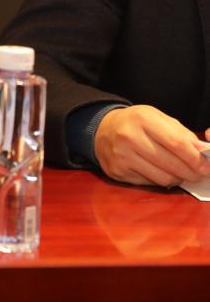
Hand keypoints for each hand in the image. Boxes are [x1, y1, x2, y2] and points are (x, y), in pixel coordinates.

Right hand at [93, 105, 209, 186]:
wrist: (102, 129)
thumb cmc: (136, 123)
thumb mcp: (157, 118)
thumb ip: (181, 134)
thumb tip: (203, 152)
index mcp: (142, 119)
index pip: (177, 144)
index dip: (196, 158)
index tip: (206, 166)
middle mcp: (128, 137)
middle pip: (171, 164)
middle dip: (191, 172)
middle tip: (198, 173)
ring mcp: (121, 156)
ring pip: (163, 178)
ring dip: (177, 178)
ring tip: (180, 173)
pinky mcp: (117, 171)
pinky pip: (149, 183)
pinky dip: (159, 179)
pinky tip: (159, 171)